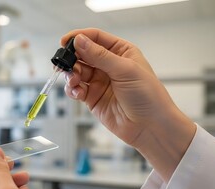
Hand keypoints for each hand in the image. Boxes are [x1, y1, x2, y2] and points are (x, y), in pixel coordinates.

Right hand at [62, 28, 195, 180]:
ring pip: (77, 72)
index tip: (64, 41)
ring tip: (74, 81)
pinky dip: (72, 89)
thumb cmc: (147, 96)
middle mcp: (109, 65)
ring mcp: (100, 82)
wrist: (150, 126)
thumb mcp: (124, 70)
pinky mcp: (93, 98)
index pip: (96, 38)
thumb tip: (79, 40)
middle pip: (82, 54)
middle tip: (65, 64)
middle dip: (71, 59)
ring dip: (71, 75)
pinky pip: (76, 89)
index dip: (79, 37)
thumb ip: (100, 55)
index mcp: (121, 52)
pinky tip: (77, 92)